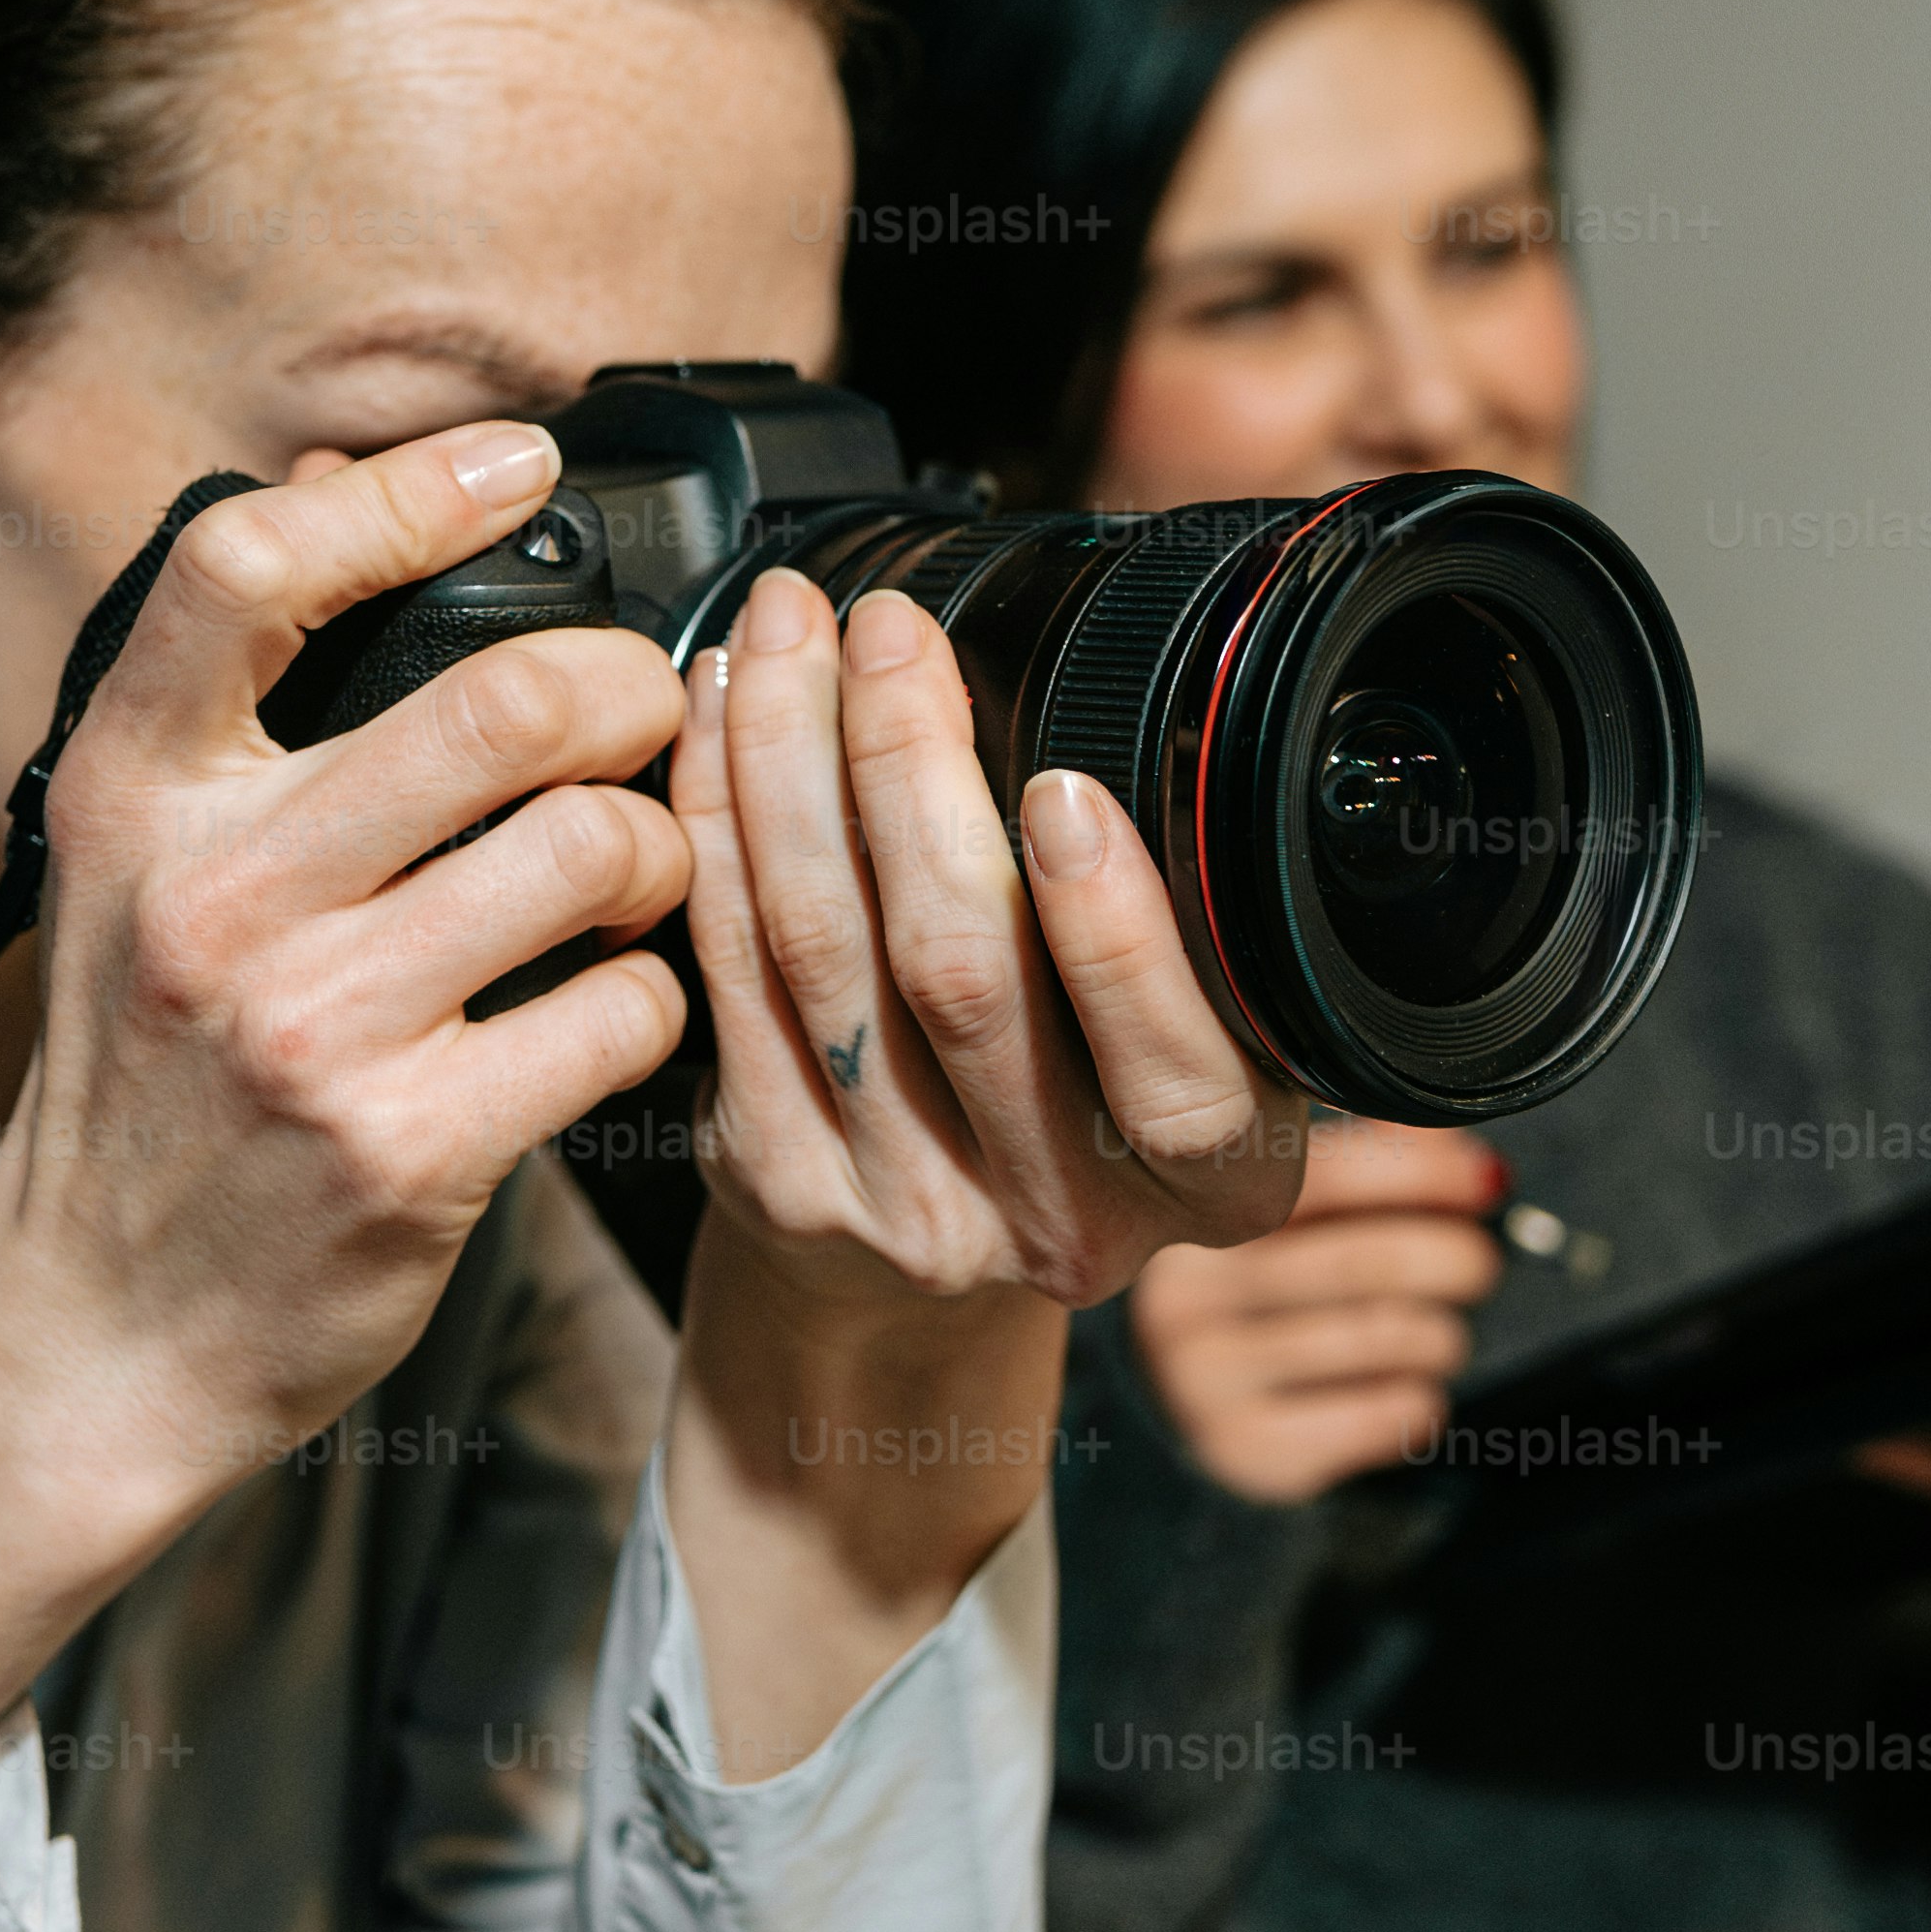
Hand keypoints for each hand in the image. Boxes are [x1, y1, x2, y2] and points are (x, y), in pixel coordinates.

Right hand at [0, 421, 700, 1741]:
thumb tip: (350, 492)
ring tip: (634, 879)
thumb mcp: (131, 871)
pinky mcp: (411, 1152)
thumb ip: (233, 710)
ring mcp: (312, 1032)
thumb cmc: (145, 1086)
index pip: (246, 569)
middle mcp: (211, 899)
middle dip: (627, 688)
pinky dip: (651, 1001)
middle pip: (502, 699)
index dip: (406, 488)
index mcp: (134, 799)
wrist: (99, 1330)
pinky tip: (608, 1010)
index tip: (518, 461)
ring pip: (594, 849)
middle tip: (646, 715)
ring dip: (663, 850)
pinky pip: (620, 1013)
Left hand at [667, 571, 1304, 1321]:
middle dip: (912, 772)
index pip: (1174, 1081)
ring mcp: (905, 1208)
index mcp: (1214, 1182)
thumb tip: (1165, 720)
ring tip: (792, 635)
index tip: (1069, 791)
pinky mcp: (779, 1176)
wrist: (923, 1297)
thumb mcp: (1207, 1056)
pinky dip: (716, 819)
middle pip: (961, 980)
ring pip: (823, 946)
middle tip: (890, 634)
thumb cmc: (1092, 1117)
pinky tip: (722, 718)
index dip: (1115, 937)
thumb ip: (1206, 944)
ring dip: (792, 761)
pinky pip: (728, 964)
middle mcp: (1061, 1218)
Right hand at [1128, 1116, 1513, 1502]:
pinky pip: (1380, 1414)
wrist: (1180, 1406)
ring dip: (1441, 1335)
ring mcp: (1205, 1379)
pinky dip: (1419, 1400)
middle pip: (1366, 1263)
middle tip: (1477, 1266)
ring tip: (1438, 1335)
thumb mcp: (1290, 1218)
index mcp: (1196, 1215)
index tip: (1488, 1184)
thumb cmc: (1260, 1294)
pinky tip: (1404, 1390)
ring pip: (1383, 1338)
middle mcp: (1185, 1295)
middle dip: (1453, 1259)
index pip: (1328, 1177)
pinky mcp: (1244, 1447)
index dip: (1425, 1174)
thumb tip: (1462, 1153)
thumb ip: (1364, 1166)